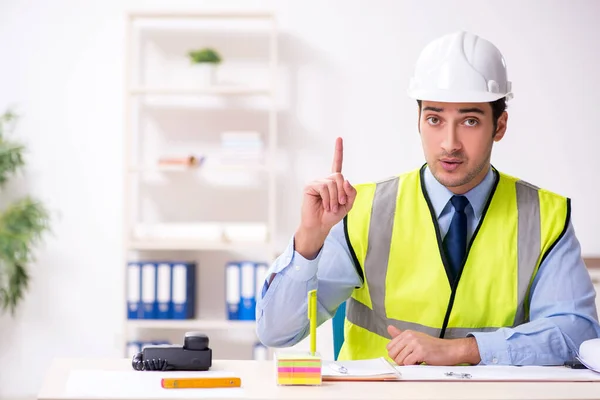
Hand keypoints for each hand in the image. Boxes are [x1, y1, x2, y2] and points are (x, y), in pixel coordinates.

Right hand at [295, 137, 356, 258]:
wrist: (320, 225)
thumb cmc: (332, 215)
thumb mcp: (348, 204)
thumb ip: (352, 192)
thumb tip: (346, 180)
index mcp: (334, 181)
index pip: (337, 163)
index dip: (338, 151)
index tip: (339, 138)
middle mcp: (325, 179)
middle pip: (339, 176)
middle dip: (342, 191)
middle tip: (340, 203)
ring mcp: (317, 182)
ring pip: (332, 183)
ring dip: (335, 198)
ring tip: (331, 207)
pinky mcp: (310, 186)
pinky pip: (324, 188)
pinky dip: (328, 199)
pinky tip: (325, 205)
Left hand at [386, 326, 480, 365]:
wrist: (450, 350)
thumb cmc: (433, 347)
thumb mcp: (415, 338)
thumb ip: (401, 335)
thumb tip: (389, 327)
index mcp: (407, 333)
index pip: (389, 347)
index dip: (396, 355)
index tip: (406, 355)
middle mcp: (410, 336)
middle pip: (392, 354)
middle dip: (400, 360)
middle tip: (411, 360)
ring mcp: (415, 343)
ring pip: (399, 359)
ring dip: (407, 364)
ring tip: (417, 360)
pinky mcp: (421, 352)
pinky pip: (408, 363)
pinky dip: (413, 366)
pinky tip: (421, 362)